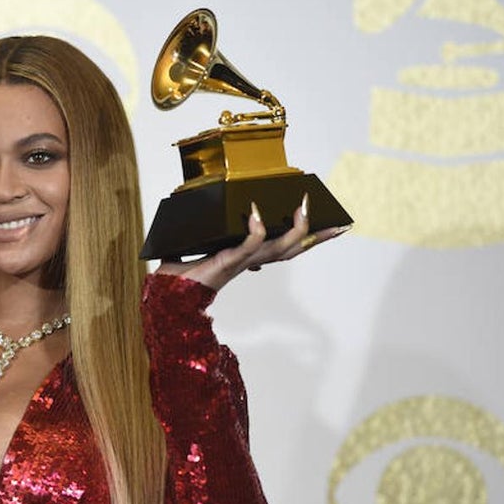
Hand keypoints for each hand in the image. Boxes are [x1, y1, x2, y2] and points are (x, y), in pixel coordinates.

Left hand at [154, 194, 349, 291]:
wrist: (166, 296)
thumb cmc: (179, 278)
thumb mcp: (192, 251)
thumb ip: (197, 240)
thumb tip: (192, 223)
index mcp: (246, 256)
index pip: (284, 247)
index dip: (309, 238)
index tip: (332, 227)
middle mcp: (249, 260)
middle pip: (293, 248)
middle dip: (317, 237)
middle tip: (337, 222)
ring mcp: (241, 261)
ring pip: (279, 247)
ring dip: (295, 228)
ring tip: (303, 207)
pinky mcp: (228, 260)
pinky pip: (249, 244)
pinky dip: (255, 229)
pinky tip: (256, 213)